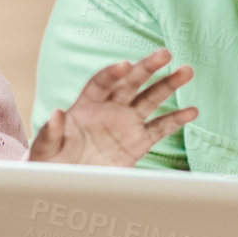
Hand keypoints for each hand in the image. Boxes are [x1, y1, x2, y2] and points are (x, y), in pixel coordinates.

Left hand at [28, 48, 197, 167]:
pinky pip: (160, 128)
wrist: (65, 183)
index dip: (112, 74)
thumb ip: (50, 132)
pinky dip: (176, 119)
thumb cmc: (51, 162)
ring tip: (187, 71)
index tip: (124, 65)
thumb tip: (56, 113)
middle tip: (165, 53)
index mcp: (85, 105)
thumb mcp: (44, 149)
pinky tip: (192, 111)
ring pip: (150, 99)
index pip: (100, 83)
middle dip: (147, 68)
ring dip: (168, 85)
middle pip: (131, 83)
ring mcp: (126, 123)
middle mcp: (109, 108)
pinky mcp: (138, 142)